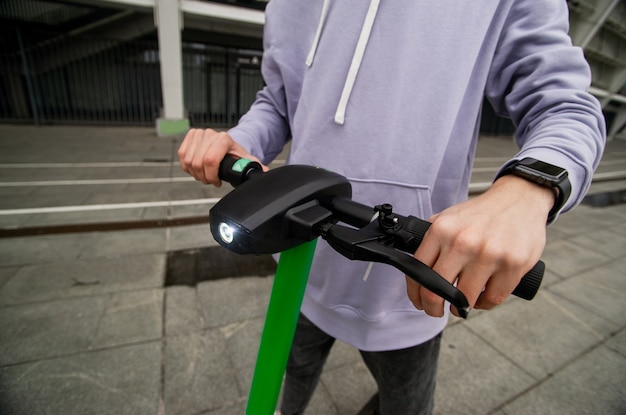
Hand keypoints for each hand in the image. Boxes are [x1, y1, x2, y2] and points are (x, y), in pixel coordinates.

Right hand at [178, 128, 266, 185]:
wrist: (227, 144)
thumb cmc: (235, 153)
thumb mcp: (246, 160)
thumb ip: (255, 167)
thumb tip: (264, 172)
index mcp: (224, 139)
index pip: (210, 160)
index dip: (211, 176)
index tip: (216, 182)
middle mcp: (210, 134)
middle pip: (198, 163)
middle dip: (203, 177)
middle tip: (210, 180)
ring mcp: (199, 134)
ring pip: (189, 160)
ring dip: (195, 173)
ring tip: (204, 175)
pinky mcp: (190, 136)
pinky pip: (182, 155)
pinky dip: (187, 166)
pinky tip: (196, 169)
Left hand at [406, 175, 554, 316]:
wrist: (520, 198)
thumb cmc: (482, 213)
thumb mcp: (450, 217)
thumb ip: (433, 239)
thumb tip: (415, 266)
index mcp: (441, 230)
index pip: (417, 271)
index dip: (415, 293)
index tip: (419, 301)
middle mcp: (462, 242)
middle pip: (436, 291)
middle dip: (433, 308)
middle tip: (436, 310)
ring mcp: (488, 254)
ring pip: (465, 299)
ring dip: (460, 308)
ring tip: (461, 305)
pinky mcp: (513, 264)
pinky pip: (492, 298)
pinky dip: (484, 304)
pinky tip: (481, 298)